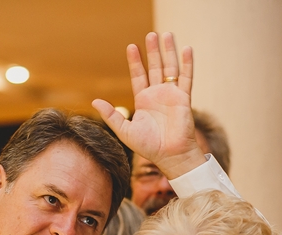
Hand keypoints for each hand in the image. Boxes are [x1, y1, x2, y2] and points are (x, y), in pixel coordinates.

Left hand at [93, 32, 205, 179]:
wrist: (169, 155)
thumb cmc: (148, 146)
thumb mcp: (124, 130)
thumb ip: (111, 115)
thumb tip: (94, 101)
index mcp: (143, 100)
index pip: (138, 75)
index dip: (135, 61)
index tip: (131, 46)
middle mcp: (157, 94)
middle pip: (155, 67)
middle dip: (153, 51)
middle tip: (151, 34)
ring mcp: (171, 94)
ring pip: (171, 68)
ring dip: (169, 51)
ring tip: (167, 34)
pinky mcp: (184, 98)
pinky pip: (186, 77)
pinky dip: (187, 63)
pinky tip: (187, 49)